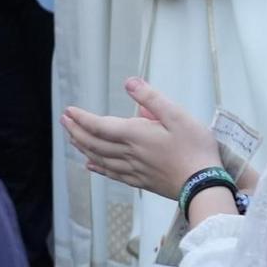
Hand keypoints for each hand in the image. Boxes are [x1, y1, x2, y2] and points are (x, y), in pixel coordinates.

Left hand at [61, 77, 223, 200]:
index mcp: (136, 135)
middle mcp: (129, 153)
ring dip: (83, 147)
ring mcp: (133, 169)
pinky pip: (111, 174)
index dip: (82, 118)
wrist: (202, 183)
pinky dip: (97, 168)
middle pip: (94, 142)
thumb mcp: (178, 115)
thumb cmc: (194, 147)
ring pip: (99, 158)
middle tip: (64, 121)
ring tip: (72, 138)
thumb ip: (152, 99)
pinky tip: (90, 165)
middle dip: (77, 130)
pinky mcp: (140, 180)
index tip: (69, 110)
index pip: (100, 126)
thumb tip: (130, 83)